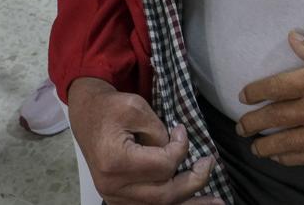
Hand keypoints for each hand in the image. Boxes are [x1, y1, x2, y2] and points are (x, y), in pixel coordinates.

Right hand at [68, 78, 224, 204]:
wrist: (87, 115)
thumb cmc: (111, 108)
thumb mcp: (137, 107)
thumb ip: (159, 132)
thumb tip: (177, 150)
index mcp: (116, 161)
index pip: (163, 166)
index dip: (180, 148)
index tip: (181, 130)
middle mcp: (113, 186)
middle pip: (163, 194)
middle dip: (193, 181)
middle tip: (209, 164)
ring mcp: (114, 196)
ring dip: (189, 203)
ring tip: (216, 202)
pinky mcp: (118, 199)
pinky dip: (172, 204)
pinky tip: (192, 202)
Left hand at [235, 32, 303, 166]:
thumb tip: (293, 40)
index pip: (276, 88)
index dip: (255, 92)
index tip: (243, 95)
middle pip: (275, 117)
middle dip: (252, 123)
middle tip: (241, 125)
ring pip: (286, 143)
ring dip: (266, 145)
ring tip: (254, 145)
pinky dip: (289, 159)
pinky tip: (280, 158)